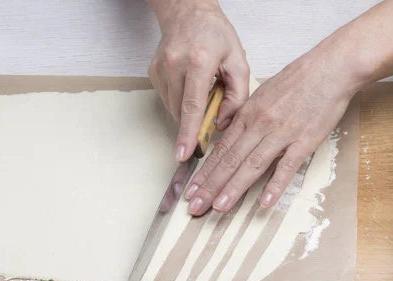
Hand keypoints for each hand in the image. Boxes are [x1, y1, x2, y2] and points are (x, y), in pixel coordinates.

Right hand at [147, 0, 248, 161]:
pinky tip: (190, 87)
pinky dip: (181, 102)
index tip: (183, 154)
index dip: (189, 133)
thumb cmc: (215, 35)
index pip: (193, 106)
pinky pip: (168, 100)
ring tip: (202, 92)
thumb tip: (224, 124)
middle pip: (182, 112)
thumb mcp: (238, 61)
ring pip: (174, 109)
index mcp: (199, 62)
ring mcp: (160, 69)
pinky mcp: (153, 72)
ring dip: (189, 112)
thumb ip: (237, 96)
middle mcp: (175, 65)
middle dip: (195, 126)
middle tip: (209, 121)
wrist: (187, 12)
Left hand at [183, 43, 359, 215]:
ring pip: (252, 165)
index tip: (192, 189)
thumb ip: (248, 115)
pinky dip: (275, 185)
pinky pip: (287, 167)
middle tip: (195, 206)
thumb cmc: (300, 79)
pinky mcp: (305, 141)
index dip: (204, 172)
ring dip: (234, 188)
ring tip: (219, 208)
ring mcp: (282, 134)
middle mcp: (260, 124)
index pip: (221, 149)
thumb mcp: (264, 93)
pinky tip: (264, 202)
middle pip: (230, 160)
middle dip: (210, 186)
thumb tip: (233, 132)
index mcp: (248, 113)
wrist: (330, 69)